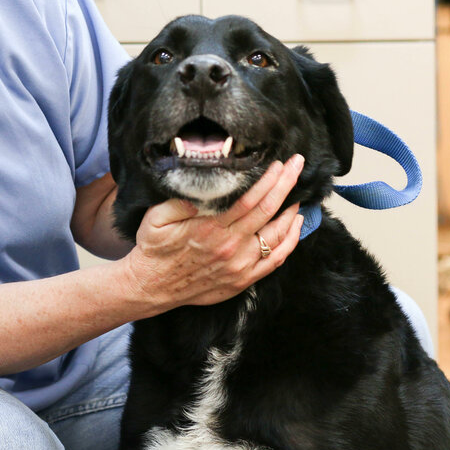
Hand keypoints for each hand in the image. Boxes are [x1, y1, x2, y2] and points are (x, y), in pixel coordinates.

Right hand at [122, 154, 304, 312]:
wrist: (152, 287)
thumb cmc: (154, 249)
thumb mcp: (157, 218)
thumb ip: (180, 201)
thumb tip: (205, 185)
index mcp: (210, 228)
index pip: (249, 199)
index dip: (268, 180)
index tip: (279, 163)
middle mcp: (230, 246)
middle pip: (267, 210)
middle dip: (286, 184)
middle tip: (297, 165)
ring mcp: (240, 265)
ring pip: (277, 235)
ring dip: (292, 211)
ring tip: (298, 191)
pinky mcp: (243, 280)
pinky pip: (276, 260)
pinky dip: (290, 241)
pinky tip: (295, 225)